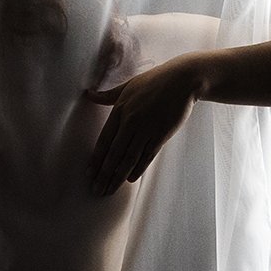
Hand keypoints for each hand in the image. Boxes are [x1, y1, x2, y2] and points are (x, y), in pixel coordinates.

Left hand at [85, 54, 198, 195]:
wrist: (182, 80)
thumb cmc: (154, 81)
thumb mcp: (127, 86)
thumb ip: (107, 95)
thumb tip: (88, 94)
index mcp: (120, 110)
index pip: (104, 140)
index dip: (96, 159)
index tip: (89, 173)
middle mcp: (130, 122)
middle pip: (114, 154)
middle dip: (104, 174)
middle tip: (96, 189)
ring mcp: (146, 129)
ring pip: (129, 158)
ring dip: (118, 176)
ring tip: (110, 190)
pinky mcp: (161, 134)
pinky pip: (147, 156)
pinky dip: (138, 169)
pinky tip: (130, 179)